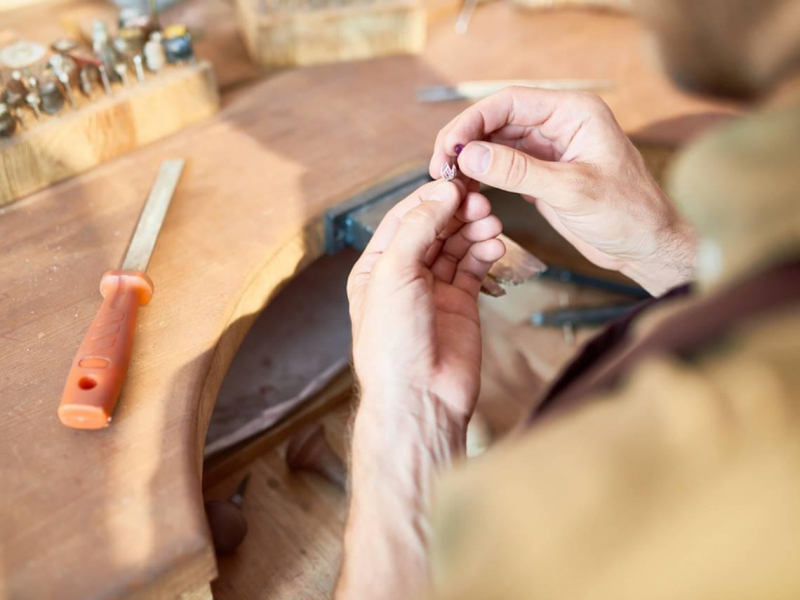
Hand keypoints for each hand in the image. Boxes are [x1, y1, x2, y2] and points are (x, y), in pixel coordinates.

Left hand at [338, 179, 503, 599]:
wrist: (420, 397)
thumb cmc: (393, 342)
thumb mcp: (395, 274)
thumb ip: (419, 229)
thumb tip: (443, 192)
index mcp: (377, 267)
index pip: (405, 219)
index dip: (431, 198)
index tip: (457, 181)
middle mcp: (404, 277)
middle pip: (434, 229)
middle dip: (457, 213)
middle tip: (481, 200)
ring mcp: (434, 291)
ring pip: (456, 247)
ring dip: (474, 230)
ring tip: (492, 221)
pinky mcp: (460, 306)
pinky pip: (473, 269)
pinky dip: (485, 253)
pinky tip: (495, 244)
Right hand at [429, 87, 696, 295]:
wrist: (646, 246)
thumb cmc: (628, 213)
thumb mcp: (571, 191)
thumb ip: (518, 171)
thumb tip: (470, 154)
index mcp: (574, 113)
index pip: (511, 102)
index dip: (473, 120)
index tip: (450, 146)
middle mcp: (559, 125)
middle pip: (497, 121)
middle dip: (465, 141)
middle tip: (441, 168)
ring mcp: (549, 150)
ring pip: (496, 144)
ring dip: (470, 161)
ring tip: (449, 182)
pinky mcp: (542, 174)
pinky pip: (503, 167)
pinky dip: (482, 177)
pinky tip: (468, 190)